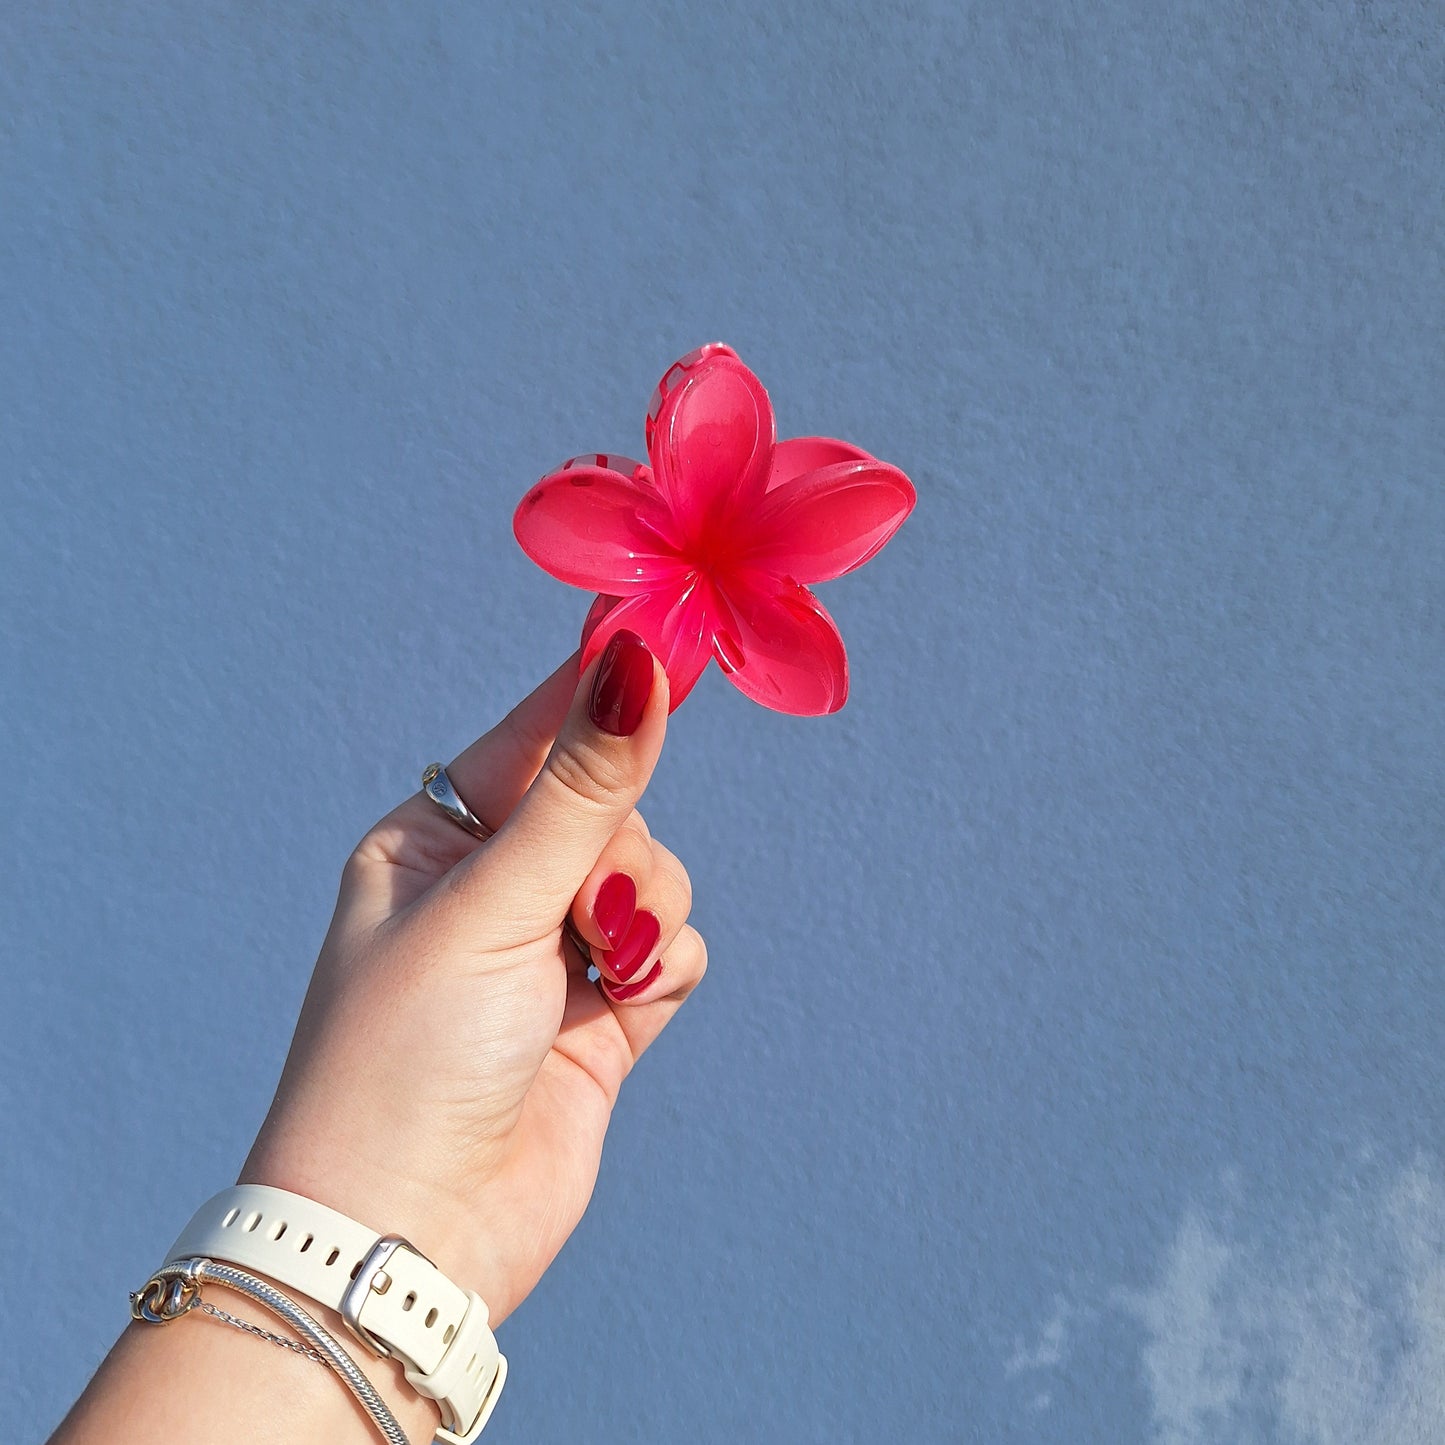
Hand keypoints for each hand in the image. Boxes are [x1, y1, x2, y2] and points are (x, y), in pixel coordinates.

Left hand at [241, 632, 705, 1327]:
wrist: (411, 1239)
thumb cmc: (409, 1057)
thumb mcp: (492, 906)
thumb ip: (580, 789)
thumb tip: (635, 661)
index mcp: (433, 839)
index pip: (534, 733)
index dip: (601, 687)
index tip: (671, 623)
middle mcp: (492, 885)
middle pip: (610, 805)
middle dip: (617, 848)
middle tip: (586, 909)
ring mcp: (550, 949)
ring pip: (652, 871)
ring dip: (645, 910)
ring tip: (600, 970)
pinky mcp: (603, 1011)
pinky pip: (675, 944)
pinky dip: (666, 961)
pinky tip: (625, 998)